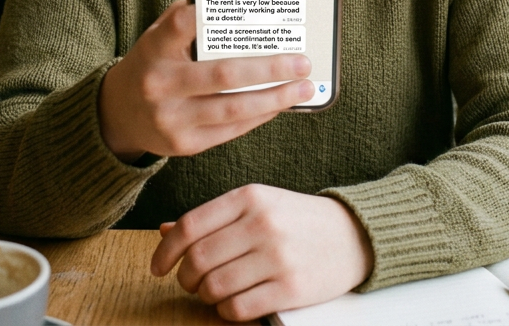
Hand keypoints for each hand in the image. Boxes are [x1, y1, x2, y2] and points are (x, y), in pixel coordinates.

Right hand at [98, 0, 313, 162]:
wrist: (118, 114)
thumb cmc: (151, 64)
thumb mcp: (157, 36)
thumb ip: (187, 19)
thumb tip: (235, 1)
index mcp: (153, 49)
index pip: (180, 25)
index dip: (207, 15)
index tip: (243, 5)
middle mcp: (159, 85)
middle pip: (223, 75)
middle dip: (269, 69)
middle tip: (302, 62)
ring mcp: (171, 119)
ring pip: (233, 109)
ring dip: (275, 99)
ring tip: (303, 88)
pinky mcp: (184, 145)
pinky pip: (231, 130)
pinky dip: (260, 116)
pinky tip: (280, 104)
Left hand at [151, 184, 373, 321]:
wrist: (351, 234)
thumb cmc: (296, 219)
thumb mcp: (256, 204)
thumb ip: (212, 218)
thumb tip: (164, 231)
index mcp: (249, 196)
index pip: (191, 225)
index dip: (165, 250)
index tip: (157, 266)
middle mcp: (261, 223)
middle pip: (198, 259)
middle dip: (185, 278)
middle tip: (190, 282)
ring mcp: (276, 256)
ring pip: (215, 286)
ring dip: (206, 296)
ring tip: (214, 292)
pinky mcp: (290, 288)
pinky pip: (239, 308)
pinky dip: (227, 311)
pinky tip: (233, 303)